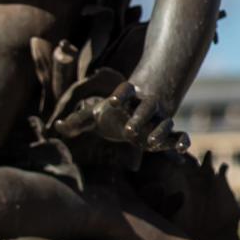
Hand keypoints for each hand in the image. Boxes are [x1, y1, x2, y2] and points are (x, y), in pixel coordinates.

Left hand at [74, 80, 189, 153]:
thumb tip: (56, 127)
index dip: (120, 94)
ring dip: (159, 130)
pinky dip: (182, 140)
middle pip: (146, 106)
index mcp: (126, 98)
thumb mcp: (92, 116)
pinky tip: (182, 149)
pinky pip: (178, 134)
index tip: (112, 101)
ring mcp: (158, 119)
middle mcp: (144, 106)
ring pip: (164, 121)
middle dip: (139, 116)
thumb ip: (76, 121)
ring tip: (151, 142)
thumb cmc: (110, 114)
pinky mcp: (167, 134)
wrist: (134, 113)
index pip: (125, 90)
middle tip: (128, 130)